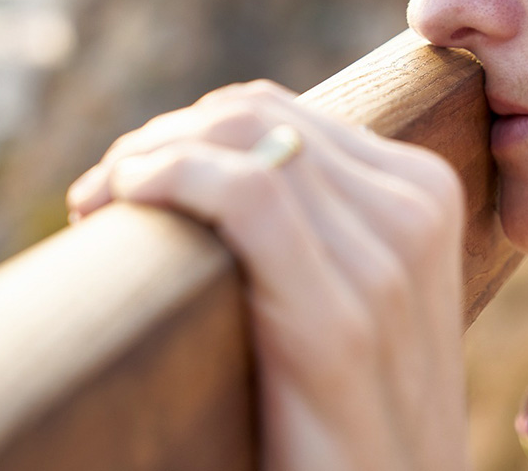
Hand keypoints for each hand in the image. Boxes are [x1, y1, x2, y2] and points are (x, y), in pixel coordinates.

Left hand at [66, 81, 469, 470]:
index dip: (194, 130)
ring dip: (148, 157)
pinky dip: (167, 178)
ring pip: (245, 137)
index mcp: (426, 195)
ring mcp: (387, 260)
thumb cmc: (363, 413)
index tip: (135, 179)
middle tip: (104, 194)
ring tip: (100, 207)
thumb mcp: (367, 297)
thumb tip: (222, 167)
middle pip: (257, 115)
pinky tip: (121, 206)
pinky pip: (244, 192)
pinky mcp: (338, 322)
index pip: (285, 114)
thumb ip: (330, 225)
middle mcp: (416, 209)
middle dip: (162, 137)